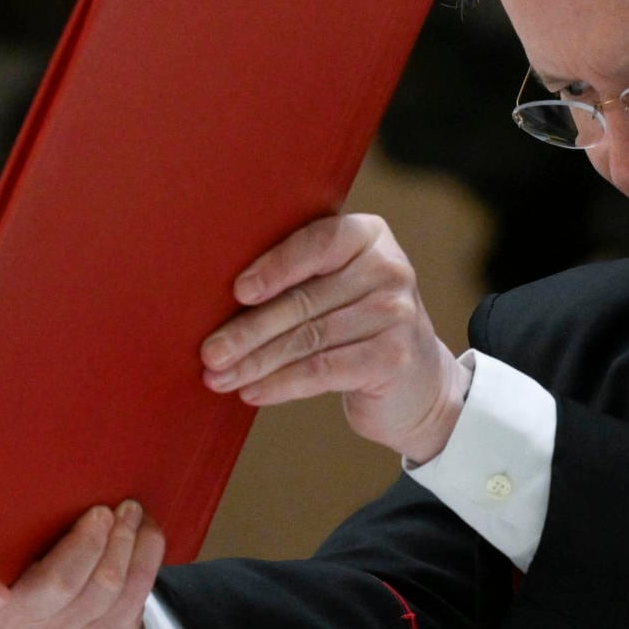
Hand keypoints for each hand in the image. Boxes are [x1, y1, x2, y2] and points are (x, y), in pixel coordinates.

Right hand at [0, 502, 162, 628]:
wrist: (73, 626)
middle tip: (101, 512)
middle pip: (61, 585)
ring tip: (129, 510)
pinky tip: (145, 531)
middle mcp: (28, 622)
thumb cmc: (35, 573)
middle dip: (88, 544)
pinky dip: (146, 553)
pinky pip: (137, 590)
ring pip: (106, 586)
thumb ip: (9, 537)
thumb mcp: (11, 558)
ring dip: (124, 541)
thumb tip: (22, 483)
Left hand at [201, 213, 467, 462]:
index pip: (317, 243)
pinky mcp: (393, 357)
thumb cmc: (354, 327)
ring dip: (255, 362)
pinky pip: (323, 370)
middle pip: (303, 300)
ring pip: (307, 338)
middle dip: (249, 330)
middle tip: (210, 352)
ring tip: (219, 378)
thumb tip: (213, 297)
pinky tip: (253, 392)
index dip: (275, 267)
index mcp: (368, 236)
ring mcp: (396, 313)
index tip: (238, 292)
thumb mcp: (336, 288)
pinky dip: (281, 384)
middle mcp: (389, 268)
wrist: (418, 383)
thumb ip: (297, 278)